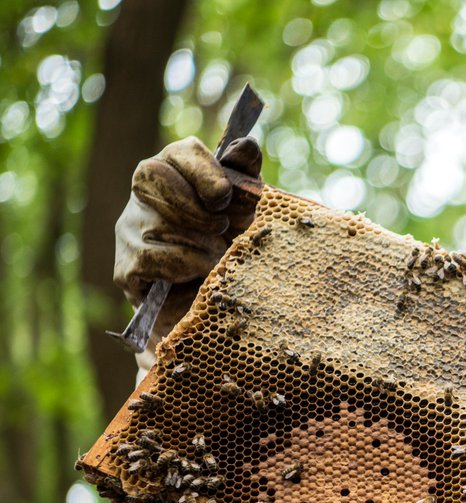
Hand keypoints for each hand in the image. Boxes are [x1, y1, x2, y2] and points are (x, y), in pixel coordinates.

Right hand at [113, 135, 261, 341]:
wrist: (210, 300)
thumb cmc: (226, 242)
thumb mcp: (243, 209)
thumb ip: (245, 177)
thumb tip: (248, 145)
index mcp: (173, 169)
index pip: (180, 151)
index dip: (205, 172)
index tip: (224, 197)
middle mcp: (142, 193)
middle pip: (155, 177)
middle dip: (197, 209)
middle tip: (220, 230)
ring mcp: (127, 228)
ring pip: (160, 224)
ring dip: (201, 245)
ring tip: (213, 256)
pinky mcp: (125, 266)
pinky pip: (155, 258)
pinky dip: (186, 268)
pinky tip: (194, 274)